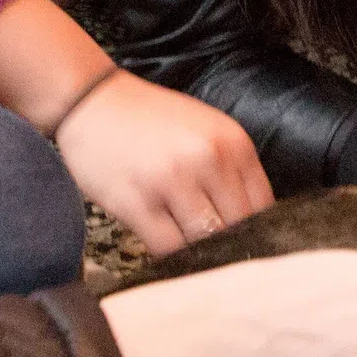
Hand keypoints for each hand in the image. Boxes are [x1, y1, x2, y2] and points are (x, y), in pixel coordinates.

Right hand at [54, 70, 271, 255]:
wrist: (92, 101)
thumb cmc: (151, 119)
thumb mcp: (206, 130)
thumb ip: (232, 169)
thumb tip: (253, 222)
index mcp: (233, 142)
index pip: (264, 207)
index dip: (259, 232)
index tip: (248, 243)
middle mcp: (207, 160)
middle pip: (238, 228)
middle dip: (230, 246)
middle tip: (219, 253)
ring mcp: (171, 181)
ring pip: (204, 242)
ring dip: (199, 251)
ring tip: (188, 244)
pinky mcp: (136, 202)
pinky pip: (167, 248)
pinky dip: (170, 255)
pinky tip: (164, 241)